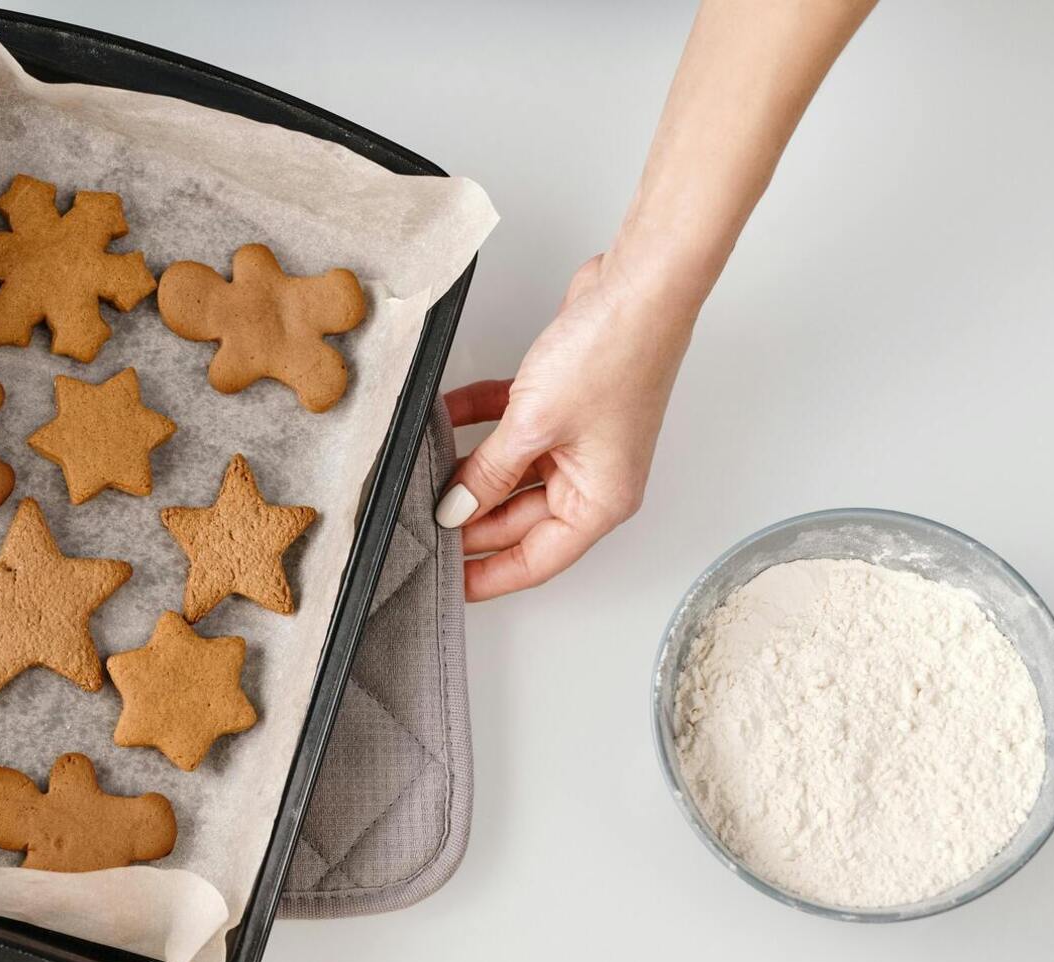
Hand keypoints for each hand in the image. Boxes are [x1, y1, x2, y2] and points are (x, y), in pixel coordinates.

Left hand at [434, 253, 696, 600]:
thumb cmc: (614, 354)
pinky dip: (476, 425)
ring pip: (509, 473)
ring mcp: (577, 440)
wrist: (637, 285)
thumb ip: (488, 474)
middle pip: (517, 519)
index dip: (487, 576)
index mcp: (600, 501)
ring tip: (420, 476)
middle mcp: (593, 477)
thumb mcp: (533, 426)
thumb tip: (456, 509)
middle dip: (468, 519)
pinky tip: (442, 420)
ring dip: (468, 471)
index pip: (535, 561)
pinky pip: (508, 429)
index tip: (446, 585)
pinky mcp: (561, 404)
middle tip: (417, 521)